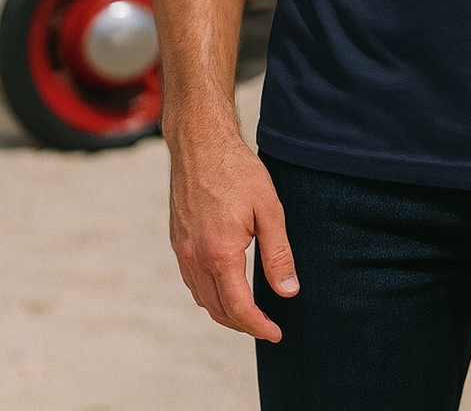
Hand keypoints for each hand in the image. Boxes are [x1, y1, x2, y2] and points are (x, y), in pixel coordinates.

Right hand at [169, 130, 298, 341]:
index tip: (276, 333)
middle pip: (218, 310)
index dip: (259, 326)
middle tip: (267, 325)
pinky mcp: (178, 240)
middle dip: (243, 324)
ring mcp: (182, 250)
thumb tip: (288, 291)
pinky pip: (191, 281)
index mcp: (220, 253)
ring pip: (202, 298)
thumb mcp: (269, 209)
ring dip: (225, 312)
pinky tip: (224, 286)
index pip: (239, 308)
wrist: (201, 143)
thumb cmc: (237, 170)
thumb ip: (278, 254)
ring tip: (249, 311)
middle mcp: (195, 257)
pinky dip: (208, 294)